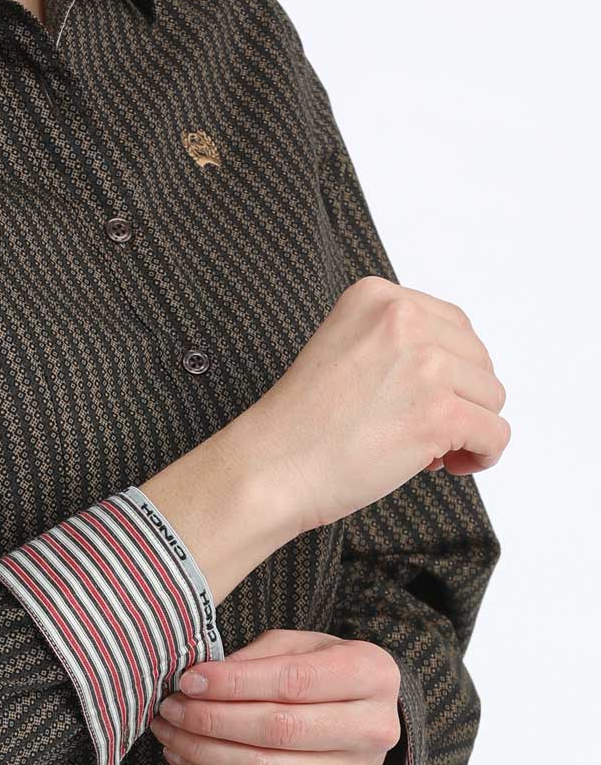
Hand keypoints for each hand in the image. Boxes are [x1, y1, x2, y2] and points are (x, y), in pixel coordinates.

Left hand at [148, 629, 401, 764]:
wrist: (368, 718)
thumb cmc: (326, 671)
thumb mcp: (303, 645)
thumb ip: (258, 657)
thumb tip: (200, 679)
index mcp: (370, 674)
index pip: (292, 681)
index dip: (234, 682)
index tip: (189, 680)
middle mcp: (370, 728)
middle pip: (277, 729)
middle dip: (211, 718)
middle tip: (170, 707)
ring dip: (203, 752)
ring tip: (170, 732)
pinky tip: (184, 758)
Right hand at [237, 275, 509, 535]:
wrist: (268, 468)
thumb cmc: (298, 426)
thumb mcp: (343, 350)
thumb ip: (395, 344)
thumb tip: (461, 375)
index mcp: (375, 296)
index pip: (453, 326)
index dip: (447, 370)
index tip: (419, 400)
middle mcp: (402, 318)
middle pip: (478, 359)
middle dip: (460, 399)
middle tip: (419, 431)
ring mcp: (423, 364)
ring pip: (491, 397)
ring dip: (469, 428)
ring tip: (428, 450)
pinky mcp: (437, 413)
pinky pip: (495, 434)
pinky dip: (483, 455)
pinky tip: (453, 465)